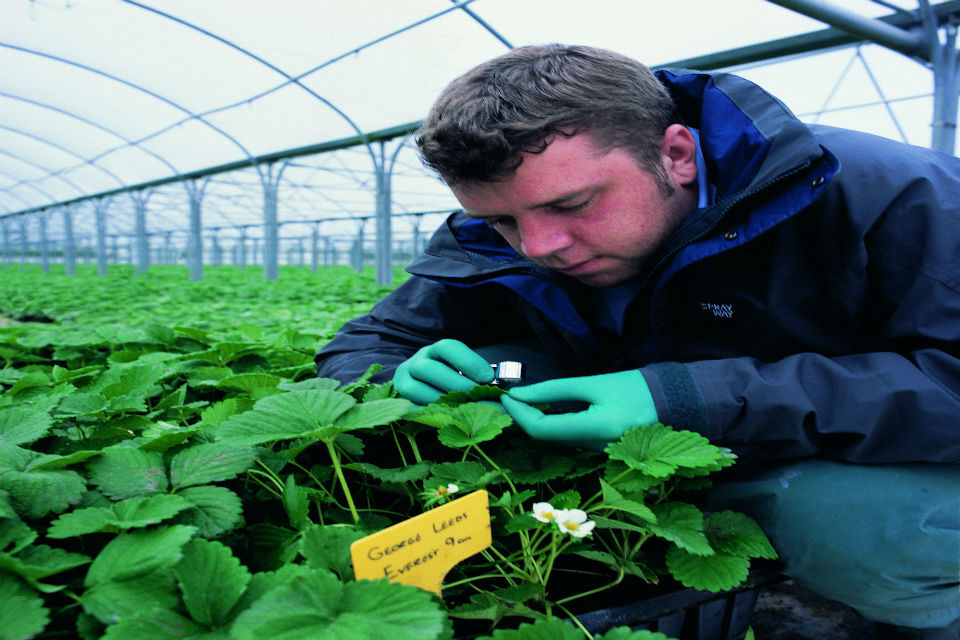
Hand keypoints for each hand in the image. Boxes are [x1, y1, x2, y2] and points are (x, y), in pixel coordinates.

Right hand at [393, 339, 494, 404]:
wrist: (419, 387)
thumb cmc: (449, 380)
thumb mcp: (461, 371)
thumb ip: (476, 376)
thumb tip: (498, 388)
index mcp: (435, 351)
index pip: (448, 347)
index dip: (468, 361)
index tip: (488, 377)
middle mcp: (416, 362)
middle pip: (430, 369)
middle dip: (456, 385)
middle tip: (476, 397)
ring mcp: (403, 380)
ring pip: (415, 389)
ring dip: (441, 401)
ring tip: (463, 409)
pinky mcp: (399, 401)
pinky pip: (409, 407)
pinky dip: (428, 413)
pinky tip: (447, 416)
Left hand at [500, 370, 656, 446]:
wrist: (675, 401)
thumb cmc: (637, 387)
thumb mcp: (594, 383)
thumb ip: (555, 391)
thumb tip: (520, 394)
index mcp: (597, 429)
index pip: (542, 429)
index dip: (518, 414)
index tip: (505, 396)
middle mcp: (596, 448)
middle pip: (547, 438)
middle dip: (524, 417)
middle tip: (509, 396)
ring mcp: (600, 454)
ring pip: (558, 440)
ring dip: (538, 421)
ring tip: (525, 399)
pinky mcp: (602, 452)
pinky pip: (571, 440)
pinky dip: (556, 425)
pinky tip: (549, 409)